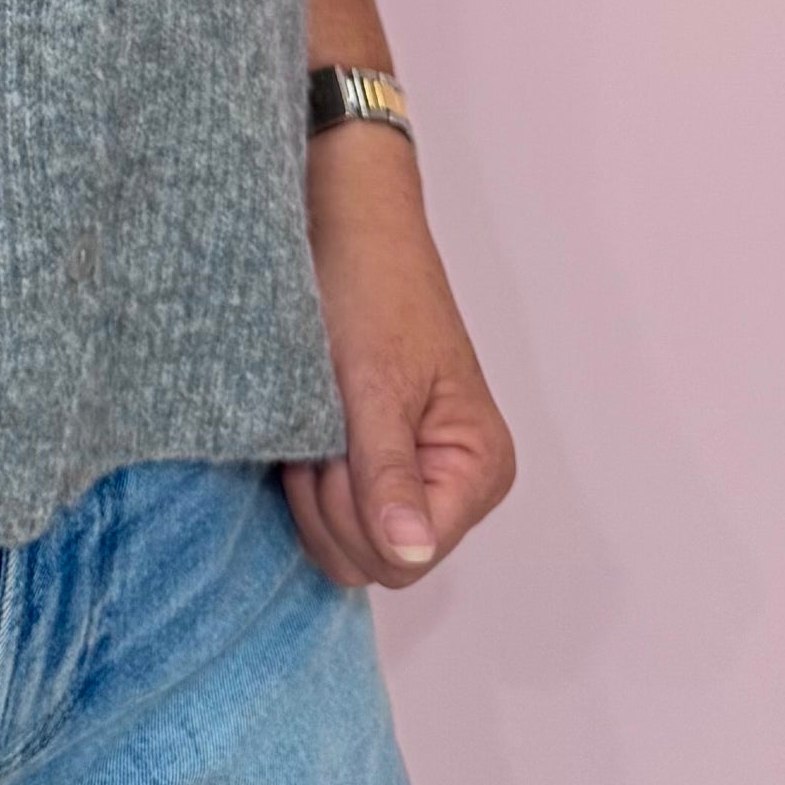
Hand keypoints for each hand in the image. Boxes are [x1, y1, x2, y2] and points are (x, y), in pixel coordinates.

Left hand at [281, 122, 515, 588]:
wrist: (344, 222)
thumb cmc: (369, 286)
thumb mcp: (373, 383)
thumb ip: (388, 474)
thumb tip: (411, 553)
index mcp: (478, 467)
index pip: (410, 557)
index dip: (358, 514)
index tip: (334, 447)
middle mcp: (456, 484)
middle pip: (378, 562)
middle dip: (332, 504)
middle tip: (319, 430)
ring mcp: (414, 477)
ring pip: (348, 546)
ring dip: (314, 493)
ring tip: (314, 425)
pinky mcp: (375, 466)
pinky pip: (334, 515)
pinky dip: (308, 484)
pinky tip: (306, 438)